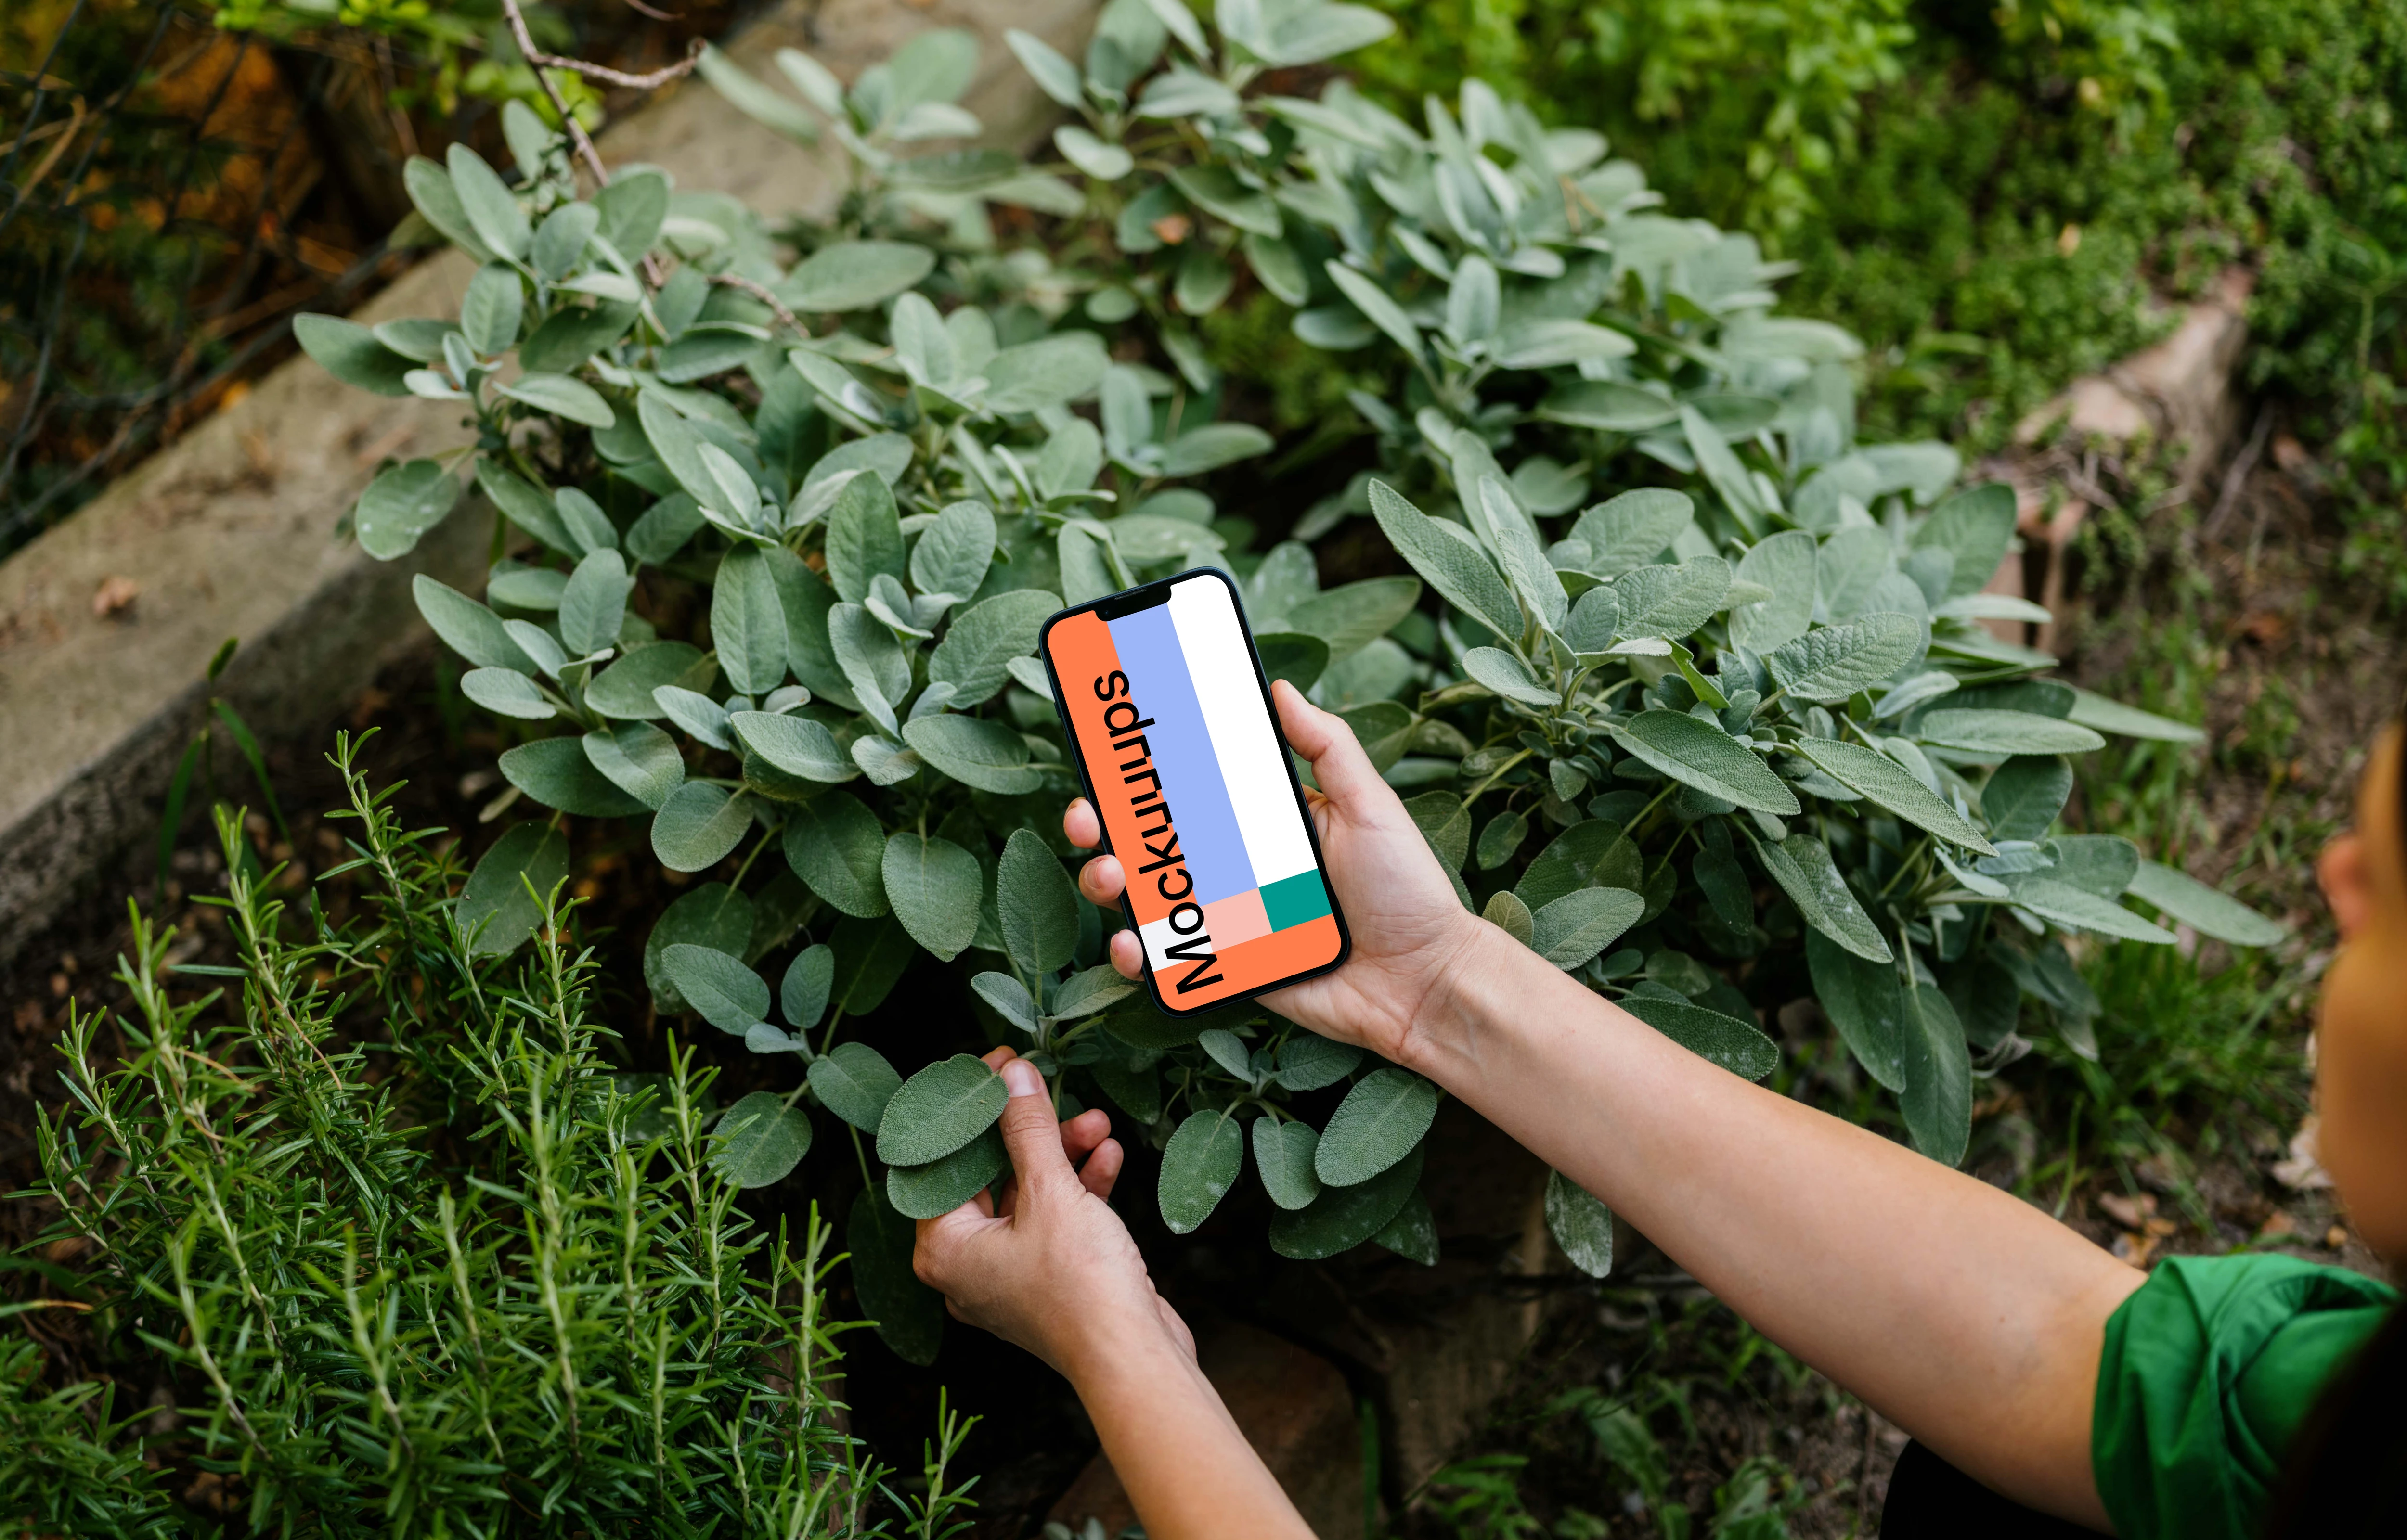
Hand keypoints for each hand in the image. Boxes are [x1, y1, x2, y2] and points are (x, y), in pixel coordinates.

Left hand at [913, 1049, 1193, 1379]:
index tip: (996, 1069)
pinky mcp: (1051, 1281)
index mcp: (944, 1249)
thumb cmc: (1080, 1286)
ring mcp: (1010, 1276)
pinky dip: (1080, 1189)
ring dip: (1062, 1156)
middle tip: (1046, 1088)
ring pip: (1028, 1196)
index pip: (941, 1162)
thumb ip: (1028, 1131)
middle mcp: (968, 1265)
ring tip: (1096, 1122)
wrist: (1133, 1357)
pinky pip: (1056, 1221)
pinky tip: (1109, 1156)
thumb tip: (1011, 1076)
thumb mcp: (1052, 1193)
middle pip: (988, 1176)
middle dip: (1029, 1132)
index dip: (970, 1111)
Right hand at [1067, 679, 1484, 1067]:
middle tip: (1089, 816)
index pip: (1191, 788)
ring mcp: (1228, 920)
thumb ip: (1327, 746)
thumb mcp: (1369, 804)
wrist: (1426, 981)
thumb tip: (1280, 688)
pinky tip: (1132, 945)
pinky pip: (1171, 960)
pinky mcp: (1230, 969)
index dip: (1145, 772)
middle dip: (1106, 823)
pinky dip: (1139, 955)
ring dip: (1110, 882)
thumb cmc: (1407, 890)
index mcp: (1264, 822)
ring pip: (1148, 897)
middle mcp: (1237, 868)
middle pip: (1152, 840)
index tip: (1109, 749)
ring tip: (1109, 876)